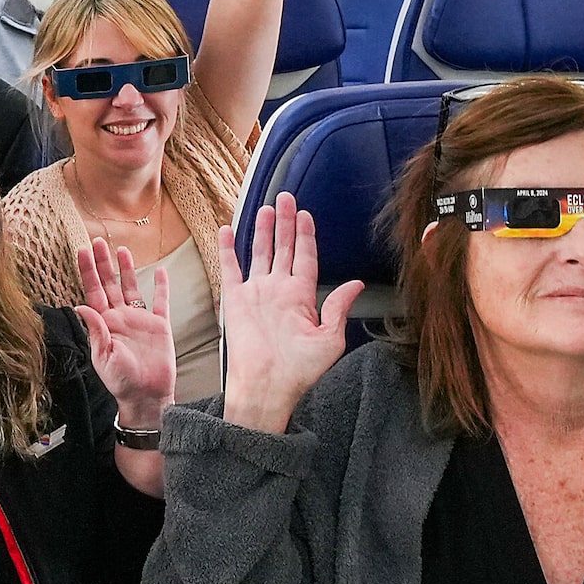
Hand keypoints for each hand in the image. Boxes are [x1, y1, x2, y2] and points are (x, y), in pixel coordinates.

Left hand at [76, 236, 175, 424]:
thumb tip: (80, 306)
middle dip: (103, 263)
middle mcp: (120, 318)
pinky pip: (161, 301)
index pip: (93, 292)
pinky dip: (161, 286)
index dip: (88, 272)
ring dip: (127, 269)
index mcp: (104, 324)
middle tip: (98, 241)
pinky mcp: (160, 326)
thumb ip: (96, 331)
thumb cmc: (122, 382)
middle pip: (110, 284)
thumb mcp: (104, 357)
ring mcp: (140, 320)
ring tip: (122, 249)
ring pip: (132, 288)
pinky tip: (160, 272)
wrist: (147, 396)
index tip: (82, 251)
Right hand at [219, 199, 359, 433]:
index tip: (306, 215)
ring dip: (263, 230)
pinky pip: (231, 269)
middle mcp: (279, 290)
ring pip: (260, 252)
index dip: (305, 235)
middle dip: (285, 223)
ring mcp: (257, 293)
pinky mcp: (236, 300)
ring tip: (266, 207)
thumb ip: (338, 308)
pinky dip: (228, 249)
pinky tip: (228, 230)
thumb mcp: (330, 338)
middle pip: (283, 248)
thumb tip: (355, 284)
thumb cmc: (299, 370)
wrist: (267, 385)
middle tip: (286, 198)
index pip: (305, 257)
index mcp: (302, 297)